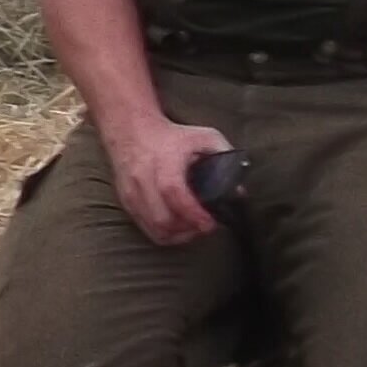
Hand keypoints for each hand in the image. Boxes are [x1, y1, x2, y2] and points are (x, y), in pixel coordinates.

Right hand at [107, 115, 235, 249]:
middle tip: (206, 226)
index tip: (210, 223)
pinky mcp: (128, 203)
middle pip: (163, 219)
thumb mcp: (204, 137)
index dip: (193, 213)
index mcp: (163, 162)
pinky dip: (165, 234)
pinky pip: (147, 228)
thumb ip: (224, 157)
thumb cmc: (171, 137)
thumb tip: (238, 189)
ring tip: (194, 229)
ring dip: (178, 235)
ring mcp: (133, 193)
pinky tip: (178, 228)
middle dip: (189, 229)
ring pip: (155, 228)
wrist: (132, 132)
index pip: (174, 192)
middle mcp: (143, 179)